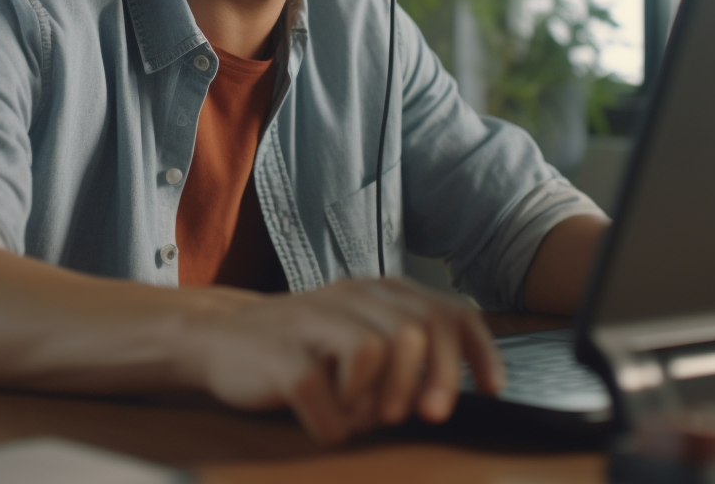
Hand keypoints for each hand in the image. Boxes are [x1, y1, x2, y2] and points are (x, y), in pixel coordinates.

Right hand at [180, 277, 503, 443]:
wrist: (222, 336)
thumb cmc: (301, 344)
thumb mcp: (356, 332)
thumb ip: (402, 348)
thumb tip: (448, 392)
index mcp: (375, 291)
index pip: (446, 309)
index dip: (477, 350)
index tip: (493, 389)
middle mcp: (349, 297)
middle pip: (419, 329)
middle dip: (436, 379)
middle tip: (429, 415)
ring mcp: (314, 324)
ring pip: (375, 352)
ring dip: (379, 400)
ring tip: (362, 413)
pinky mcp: (284, 359)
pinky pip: (325, 400)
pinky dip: (334, 424)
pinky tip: (324, 420)